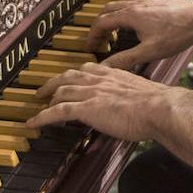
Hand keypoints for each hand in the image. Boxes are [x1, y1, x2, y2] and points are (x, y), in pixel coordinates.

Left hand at [28, 63, 168, 140]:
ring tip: (38, 107)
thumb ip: (129, 95)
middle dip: (53, 83)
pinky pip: (58, 111)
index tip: (69, 80)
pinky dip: (43, 117)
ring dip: (47, 100)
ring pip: (61, 91)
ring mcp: (92, 92)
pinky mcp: (87, 108)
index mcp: (113, 73)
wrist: (158, 108)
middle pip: (68, 76)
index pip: (87, 69)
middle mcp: (100, 79)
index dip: (74, 76)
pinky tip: (34, 122)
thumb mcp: (141, 93)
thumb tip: (129, 105)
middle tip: (43, 91)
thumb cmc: (156, 104)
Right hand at [87, 0, 192, 69]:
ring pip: (119, 5)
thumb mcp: (150, 51)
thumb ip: (126, 60)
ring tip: (110, 33)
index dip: (91, 35)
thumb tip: (105, 68)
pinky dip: (123, 13)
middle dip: (98, 25)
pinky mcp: (155, 3)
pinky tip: (132, 24)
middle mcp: (135, 5)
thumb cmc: (178, 33)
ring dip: (110, 17)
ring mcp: (146, 2)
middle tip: (97, 40)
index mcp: (130, 15)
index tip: (89, 47)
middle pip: (107, 10)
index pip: (101, 22)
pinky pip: (131, 4)